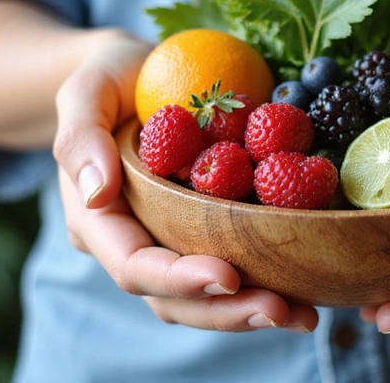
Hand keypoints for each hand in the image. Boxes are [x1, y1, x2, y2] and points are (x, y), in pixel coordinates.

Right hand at [53, 28, 317, 332]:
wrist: (140, 75)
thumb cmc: (113, 80)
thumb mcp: (88, 90)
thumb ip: (82, 137)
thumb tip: (98, 195)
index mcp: (99, 219)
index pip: (133, 265)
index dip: (178, 278)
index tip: (228, 275)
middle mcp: (135, 242)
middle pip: (174, 298)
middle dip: (227, 311)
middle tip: (282, 310)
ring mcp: (172, 241)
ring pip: (206, 297)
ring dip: (251, 310)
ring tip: (304, 314)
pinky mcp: (205, 231)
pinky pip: (233, 265)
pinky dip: (266, 281)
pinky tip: (307, 289)